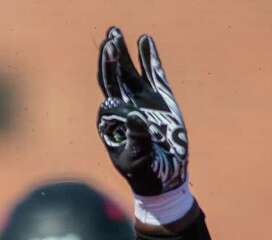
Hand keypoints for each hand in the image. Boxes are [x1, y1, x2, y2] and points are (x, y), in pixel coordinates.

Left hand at [96, 26, 187, 195]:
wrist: (163, 175)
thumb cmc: (144, 170)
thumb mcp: (137, 158)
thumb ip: (137, 138)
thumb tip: (136, 117)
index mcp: (111, 122)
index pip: (108, 99)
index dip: (110, 83)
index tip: (115, 72)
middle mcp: (123, 107)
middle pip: (112, 77)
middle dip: (109, 57)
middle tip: (109, 36)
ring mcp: (141, 101)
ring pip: (129, 72)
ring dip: (123, 53)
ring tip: (115, 32)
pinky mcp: (160, 98)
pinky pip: (153, 73)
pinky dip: (149, 57)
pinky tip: (144, 39)